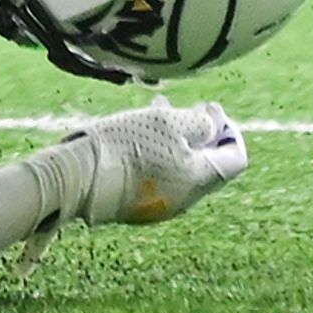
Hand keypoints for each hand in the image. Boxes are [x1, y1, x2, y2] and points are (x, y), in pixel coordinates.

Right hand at [64, 99, 248, 226]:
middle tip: (188, 107)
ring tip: (159, 110)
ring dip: (178, 139)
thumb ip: (199, 122)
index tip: (210, 109)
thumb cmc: (126, 144)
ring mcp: (161, 205)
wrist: (76, 177)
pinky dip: (160, 153)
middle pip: (209, 164)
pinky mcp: (137, 205)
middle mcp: (185, 199)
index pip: (236, 158)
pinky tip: (139, 131)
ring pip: (182, 167)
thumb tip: (216, 122)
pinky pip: (160, 176)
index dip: (230, 130)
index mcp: (199, 180)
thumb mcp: (167, 122)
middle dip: (202, 132)